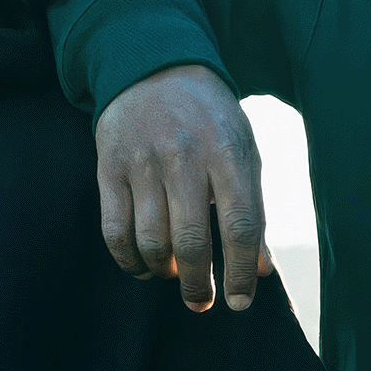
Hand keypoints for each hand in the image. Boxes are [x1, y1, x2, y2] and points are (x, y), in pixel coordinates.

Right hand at [94, 65, 269, 311]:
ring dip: (164, 272)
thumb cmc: (210, 119)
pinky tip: (143, 267)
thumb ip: (254, 209)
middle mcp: (184, 157)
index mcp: (227, 152)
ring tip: (174, 275)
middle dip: (199, 284)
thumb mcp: (244, 151)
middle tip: (202, 302)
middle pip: (192, 241)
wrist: (155, 68)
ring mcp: (142, 161)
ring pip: (151, 241)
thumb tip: (261, 270)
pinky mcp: (109, 167)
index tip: (240, 302)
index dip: (241, 271)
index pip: (239, 225)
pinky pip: (115, 230)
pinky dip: (129, 260)